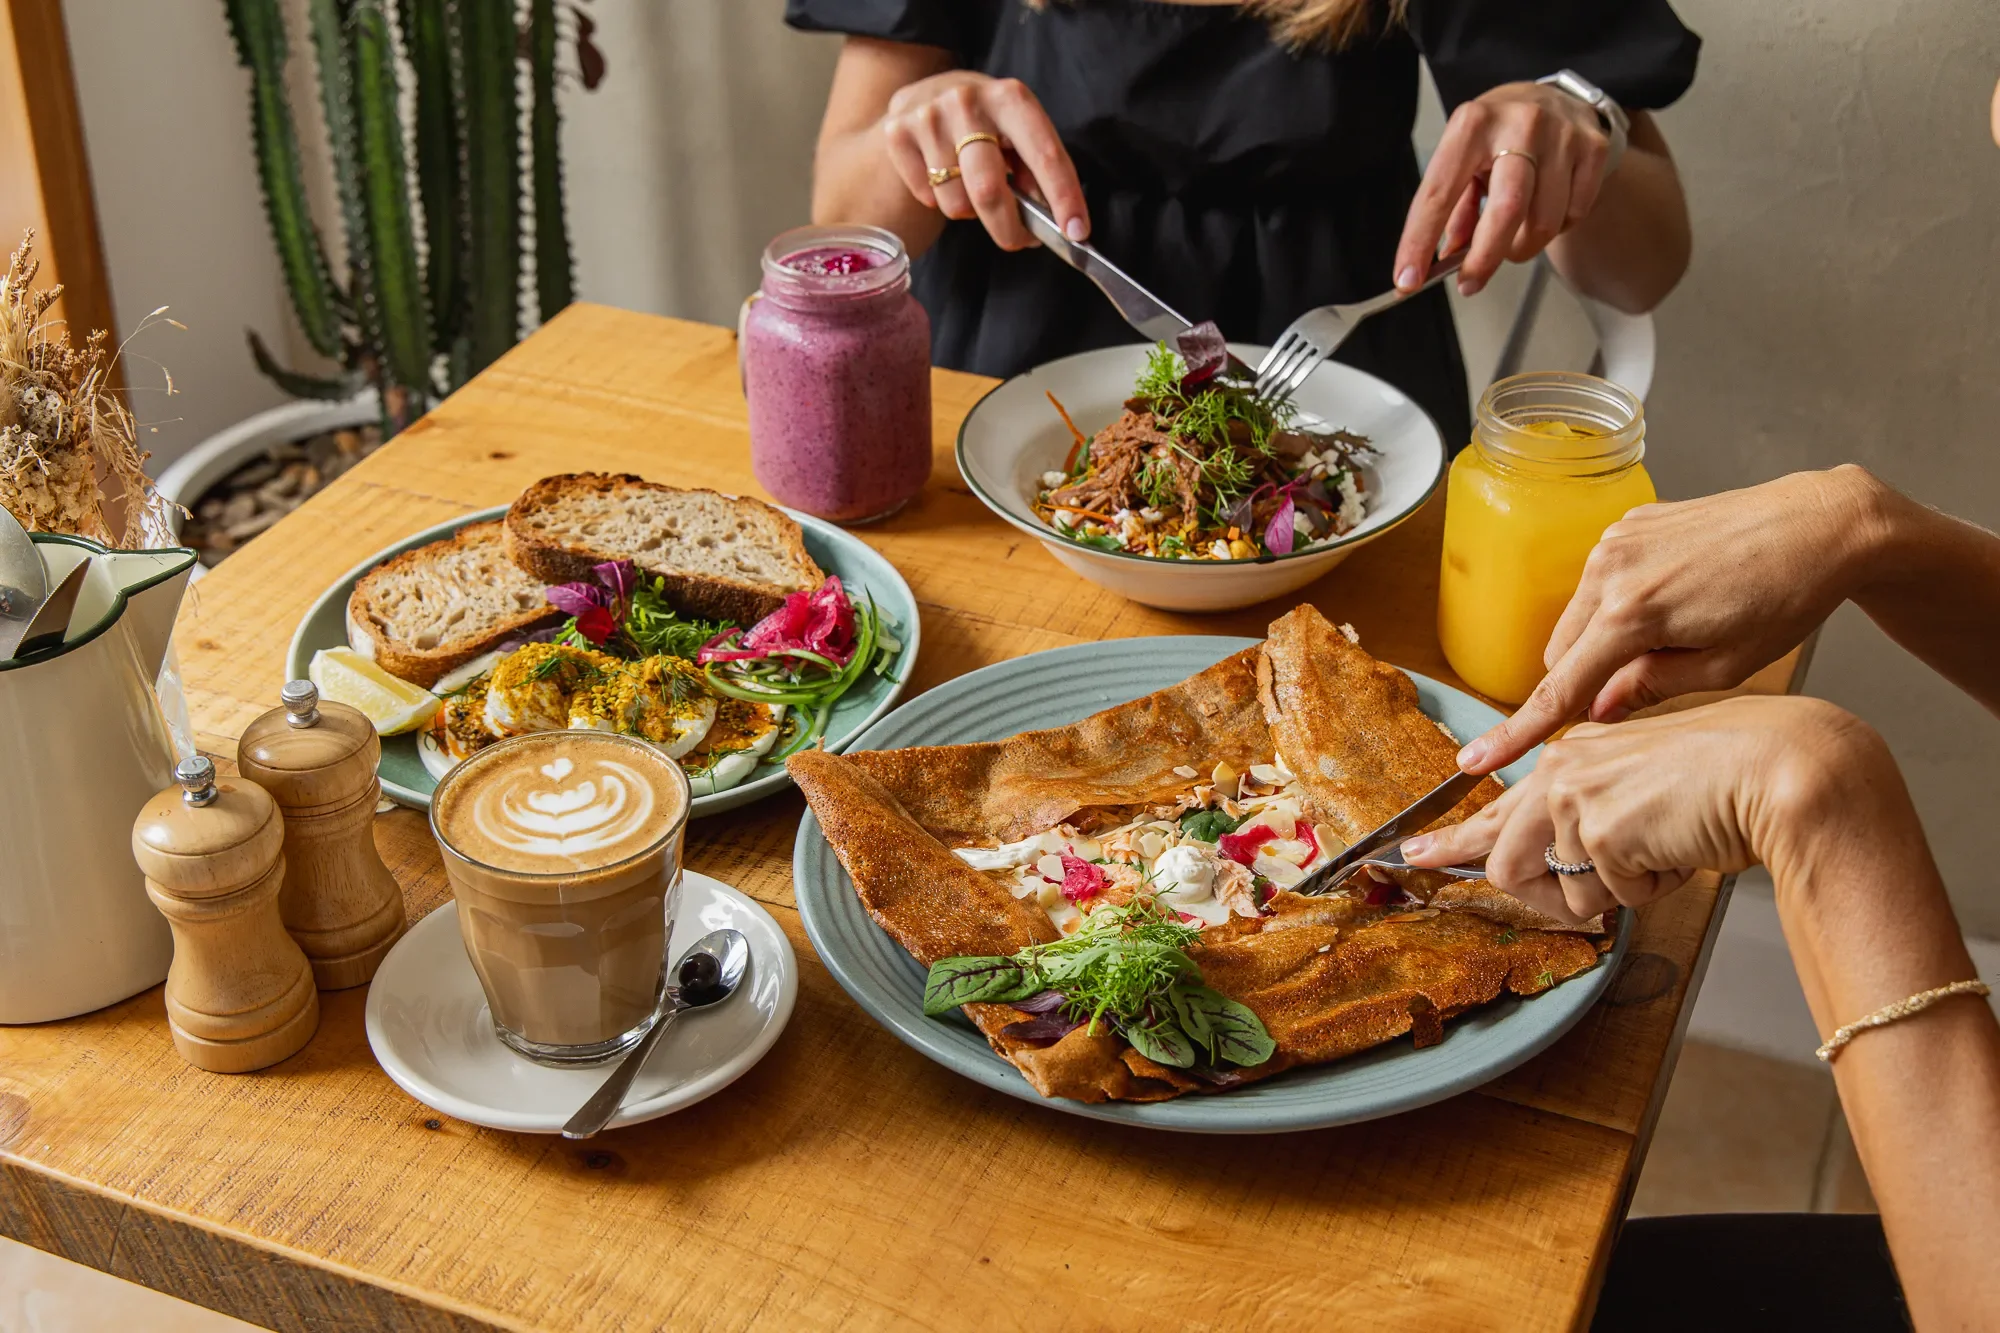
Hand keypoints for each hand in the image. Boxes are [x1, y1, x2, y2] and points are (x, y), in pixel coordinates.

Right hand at [880, 71, 1087, 252]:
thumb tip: (1050, 217)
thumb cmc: (984, 121)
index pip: (1044, 155)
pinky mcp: (897, 133)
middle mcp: (968, 101)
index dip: (1064, 198)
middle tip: (1017, 239)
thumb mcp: (1016, 130)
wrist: (925, 92)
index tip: (1077, 232)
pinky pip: (926, 196)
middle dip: (1008, 228)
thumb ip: (1034, 168)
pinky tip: (942, 178)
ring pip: (955, 202)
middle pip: (989, 190)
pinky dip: (938, 200)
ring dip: (970, 212)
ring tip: (971, 188)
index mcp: (1010, 98)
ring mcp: (928, 116)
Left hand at [1394, 81, 1613, 297]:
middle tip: (1469, 283)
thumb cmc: (1499, 135)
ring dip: (1522, 246)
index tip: (1408, 280)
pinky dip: (1556, 228)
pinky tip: (1546, 209)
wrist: (1556, 97)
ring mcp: (1562, 136)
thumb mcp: (1465, 158)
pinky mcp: (1594, 149)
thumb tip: (1449, 257)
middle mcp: (1519, 125)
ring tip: (1512, 236)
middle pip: (1507, 210)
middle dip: (1485, 258)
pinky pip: (1574, 214)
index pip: (1440, 193)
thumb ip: (1454, 207)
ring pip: (1543, 222)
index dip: (1420, 241)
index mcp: (1472, 125)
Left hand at [1402, 696, 1875, 923]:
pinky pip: (1608, 898)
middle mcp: (1562, 769)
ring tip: (1656, 856)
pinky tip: (1676, 851)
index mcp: (1572, 756)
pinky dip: (1648, 891)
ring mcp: (1575, 796)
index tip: (1414, 855)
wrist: (1780, 769)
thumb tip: (1569, 879)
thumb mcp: (1643, 798)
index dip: (1453, 840)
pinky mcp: (1599, 828)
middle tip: (1579, 898)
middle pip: (1505, 861)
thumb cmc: (1730, 782)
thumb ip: (1594, 824)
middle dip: (1545, 898)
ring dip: (1610, 894)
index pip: (1496, 807)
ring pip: (1560, 889)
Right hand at [1457, 467, 1889, 775]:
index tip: (1475, 764)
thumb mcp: (1724, 667)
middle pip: (1561, 653)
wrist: (1822, 524)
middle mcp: (1609, 570)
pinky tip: (1675, 603)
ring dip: (1601, 642)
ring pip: (1576, 619)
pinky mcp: (1626, 524)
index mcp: (1633, 614)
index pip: (1559, 689)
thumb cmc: (1787, 600)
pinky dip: (1616, 607)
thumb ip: (1646, 691)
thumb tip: (1595, 713)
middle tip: (1644, 689)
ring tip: (1674, 638)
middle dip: (1585, 681)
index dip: (1517, 733)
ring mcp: (1613, 541)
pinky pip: (1597, 584)